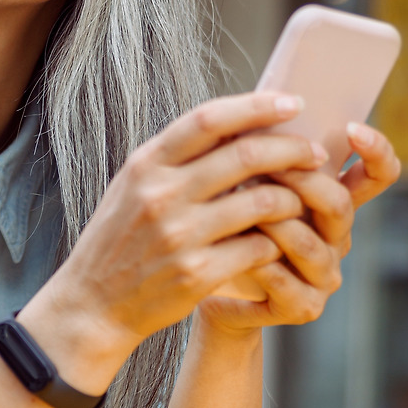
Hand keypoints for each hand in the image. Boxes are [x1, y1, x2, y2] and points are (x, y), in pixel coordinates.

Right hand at [22, 91, 324, 388]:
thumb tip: (235, 123)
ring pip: (261, 202)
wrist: (93, 305)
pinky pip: (258, 248)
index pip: (209, 119)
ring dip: (291, 199)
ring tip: (299, 201)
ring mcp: (179, 235)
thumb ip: (176, 157)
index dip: (256, 106)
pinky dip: (276, 241)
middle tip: (315, 153)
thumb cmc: (120, 239)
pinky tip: (278, 241)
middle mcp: (161, 195)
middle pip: (245, 156)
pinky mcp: (197, 273)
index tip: (292, 103)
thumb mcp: (133, 186)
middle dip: (291, 149)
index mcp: (147, 165)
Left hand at [198, 116, 400, 334]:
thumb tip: (261, 100)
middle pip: (340, 205)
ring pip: (313, 246)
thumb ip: (263, 149)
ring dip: (278, 224)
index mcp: (333, 200)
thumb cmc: (226, 222)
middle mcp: (337, 237)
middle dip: (303, 183)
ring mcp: (323, 275)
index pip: (378, 174)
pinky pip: (287, 285)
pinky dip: (262, 266)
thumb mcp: (245, 180)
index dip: (376, 151)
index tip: (352, 127)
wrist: (204, 284)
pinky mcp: (302, 307)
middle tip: (267, 165)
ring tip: (242, 205)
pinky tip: (238, 251)